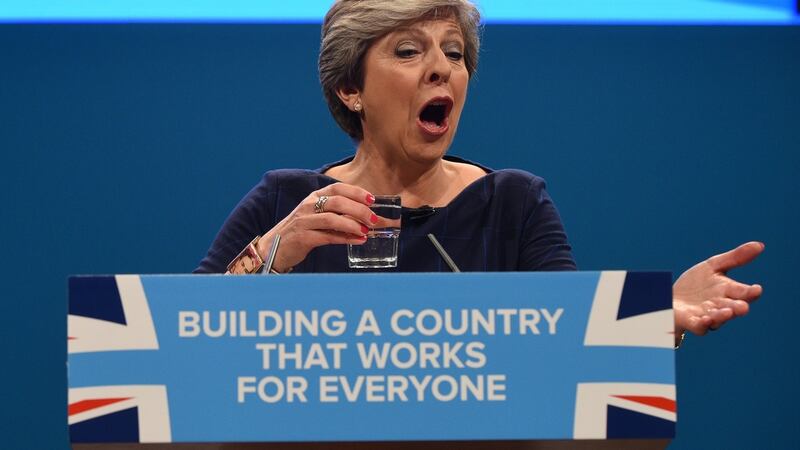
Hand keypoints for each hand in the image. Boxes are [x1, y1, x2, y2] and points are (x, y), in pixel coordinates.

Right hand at [257, 183, 377, 271]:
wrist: (274, 248)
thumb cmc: (300, 231)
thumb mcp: (316, 216)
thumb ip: (336, 213)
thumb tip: (364, 217)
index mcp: (313, 197)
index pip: (337, 188)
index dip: (356, 192)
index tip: (372, 199)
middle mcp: (308, 206)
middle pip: (338, 202)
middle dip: (359, 210)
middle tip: (374, 219)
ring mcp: (304, 221)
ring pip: (333, 219)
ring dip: (353, 224)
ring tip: (368, 230)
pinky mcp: (303, 238)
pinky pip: (328, 237)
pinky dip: (346, 238)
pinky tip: (359, 240)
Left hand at [673, 241, 763, 339]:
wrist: (671, 298)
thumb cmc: (696, 284)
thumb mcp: (713, 266)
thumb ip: (735, 258)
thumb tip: (760, 245)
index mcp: (728, 291)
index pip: (743, 292)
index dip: (750, 292)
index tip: (757, 289)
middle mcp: (720, 305)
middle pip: (732, 308)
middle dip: (738, 308)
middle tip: (743, 307)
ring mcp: (706, 315)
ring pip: (717, 318)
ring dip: (722, 316)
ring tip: (727, 313)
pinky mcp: (691, 322)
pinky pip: (698, 326)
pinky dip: (702, 324)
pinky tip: (704, 320)